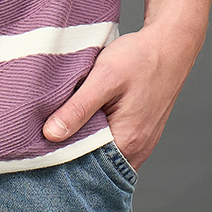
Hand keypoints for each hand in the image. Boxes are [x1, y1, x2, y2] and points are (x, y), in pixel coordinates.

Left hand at [41, 24, 201, 168]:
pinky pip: (114, 142)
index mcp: (127, 142)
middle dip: (72, 150)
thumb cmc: (140, 59)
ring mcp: (141, 142)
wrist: (170, 45)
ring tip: (65, 124)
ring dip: (86, 140)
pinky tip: (86, 117)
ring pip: (104, 152)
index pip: (86, 166)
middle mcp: (137, 149)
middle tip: (47, 134)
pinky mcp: (141, 131)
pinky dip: (98, 134)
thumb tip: (50, 135)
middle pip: (95, 162)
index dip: (62, 156)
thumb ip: (78, 108)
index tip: (40, 145)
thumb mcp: (104, 77)